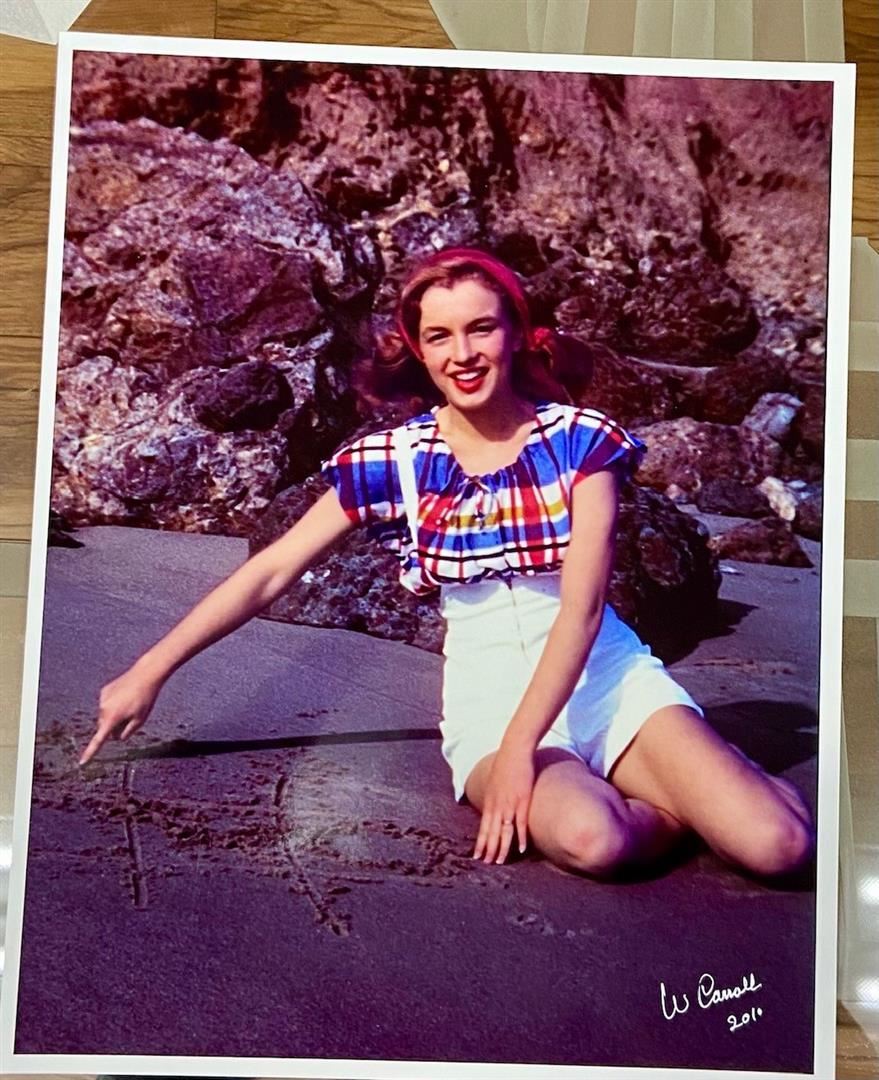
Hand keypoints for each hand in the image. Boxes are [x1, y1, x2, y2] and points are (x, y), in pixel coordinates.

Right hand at [79, 666, 162, 764]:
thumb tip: (116, 738)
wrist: (145, 675)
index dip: (91, 752)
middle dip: (114, 728)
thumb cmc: (145, 699)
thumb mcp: (140, 720)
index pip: (99, 739)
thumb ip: (127, 733)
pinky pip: (107, 704)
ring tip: (130, 705)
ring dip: (114, 715)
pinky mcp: (104, 691)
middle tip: (131, 718)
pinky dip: (114, 705)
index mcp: (112, 718)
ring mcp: (102, 699)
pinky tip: (126, 697)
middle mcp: (103, 709)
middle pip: (105, 727)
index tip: (82, 762)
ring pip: (105, 716)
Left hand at [473, 742, 534, 863]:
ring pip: (503, 831)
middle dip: (488, 849)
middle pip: (491, 832)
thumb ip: (495, 795)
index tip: (477, 855)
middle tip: (486, 864)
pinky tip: (521, 849)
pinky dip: (521, 837)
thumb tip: (494, 804)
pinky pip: (521, 823)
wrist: (514, 750)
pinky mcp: (522, 800)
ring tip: (500, 862)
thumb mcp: (495, 782)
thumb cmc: (505, 764)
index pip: (483, 827)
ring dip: (502, 848)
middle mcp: (497, 805)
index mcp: (490, 801)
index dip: (481, 842)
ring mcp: (509, 804)